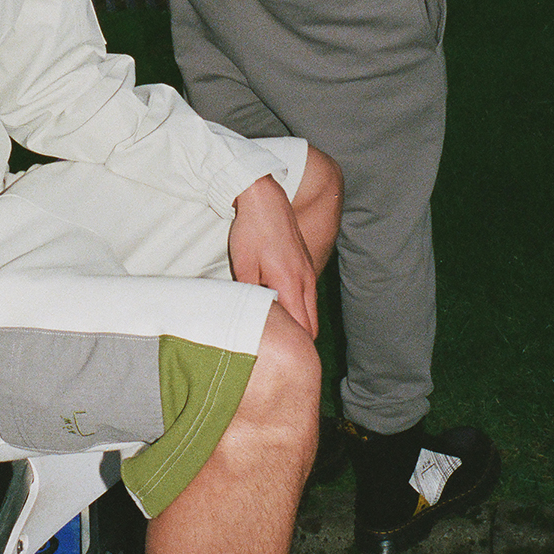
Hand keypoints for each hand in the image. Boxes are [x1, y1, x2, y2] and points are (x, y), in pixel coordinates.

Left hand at [228, 175, 319, 337]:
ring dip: (298, 324)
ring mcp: (309, 272)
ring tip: (275, 331)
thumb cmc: (252, 230)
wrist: (265, 198)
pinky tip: (277, 307)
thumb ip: (250, 297)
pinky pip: (307, 296)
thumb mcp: (243, 266)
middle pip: (311, 326)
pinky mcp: (306, 265)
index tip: (277, 355)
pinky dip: (298, 308)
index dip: (292, 346)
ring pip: (310, 311)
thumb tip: (251, 320)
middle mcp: (306, 281)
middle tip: (275, 349)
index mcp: (290, 284)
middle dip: (297, 340)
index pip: (302, 329)